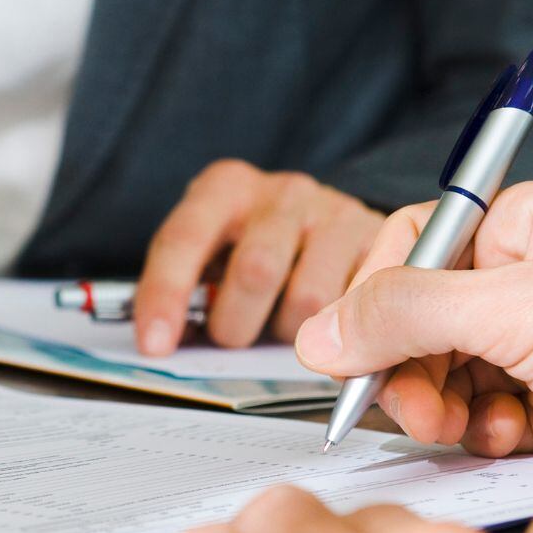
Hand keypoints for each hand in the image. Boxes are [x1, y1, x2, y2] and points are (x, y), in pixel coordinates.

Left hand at [135, 162, 381, 352]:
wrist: (326, 220)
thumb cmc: (253, 244)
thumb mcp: (212, 252)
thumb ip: (189, 287)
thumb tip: (164, 342)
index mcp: (225, 188)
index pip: (184, 238)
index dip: (165, 295)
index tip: (155, 344)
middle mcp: (281, 192)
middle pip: (254, 271)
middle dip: (235, 324)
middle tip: (233, 337)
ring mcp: (333, 212)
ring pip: (309, 300)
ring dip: (289, 334)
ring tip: (282, 325)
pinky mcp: (378, 239)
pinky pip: (355, 306)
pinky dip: (336, 333)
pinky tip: (326, 324)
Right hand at [294, 176, 532, 493]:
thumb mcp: (517, 307)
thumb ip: (406, 315)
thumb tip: (320, 334)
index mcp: (523, 225)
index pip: (413, 247)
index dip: (376, 298)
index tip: (349, 348)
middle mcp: (530, 279)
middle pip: (422, 319)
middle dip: (406, 365)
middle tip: (409, 404)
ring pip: (449, 374)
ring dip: (440, 404)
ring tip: (458, 426)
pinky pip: (488, 417)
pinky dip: (482, 433)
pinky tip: (502, 438)